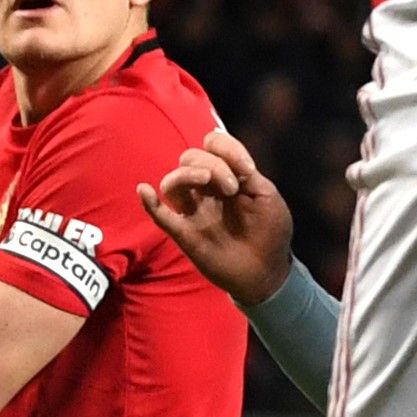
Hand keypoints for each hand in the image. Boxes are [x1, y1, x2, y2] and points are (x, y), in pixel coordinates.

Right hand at [139, 130, 295, 305]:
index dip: (227, 148)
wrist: (268, 272)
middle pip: (190, 157)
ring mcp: (193, 211)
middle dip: (213, 164)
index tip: (248, 169)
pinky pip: (160, 215)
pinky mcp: (185, 234)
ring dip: (187, 174)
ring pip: (172, 181)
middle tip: (233, 188)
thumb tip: (226, 155)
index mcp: (228, 176)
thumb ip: (247, 174)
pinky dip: (150, 202)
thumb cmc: (271, 233)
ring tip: (207, 181)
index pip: (213, 144)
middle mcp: (206, 190)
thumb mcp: (267, 197)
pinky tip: (145, 191)